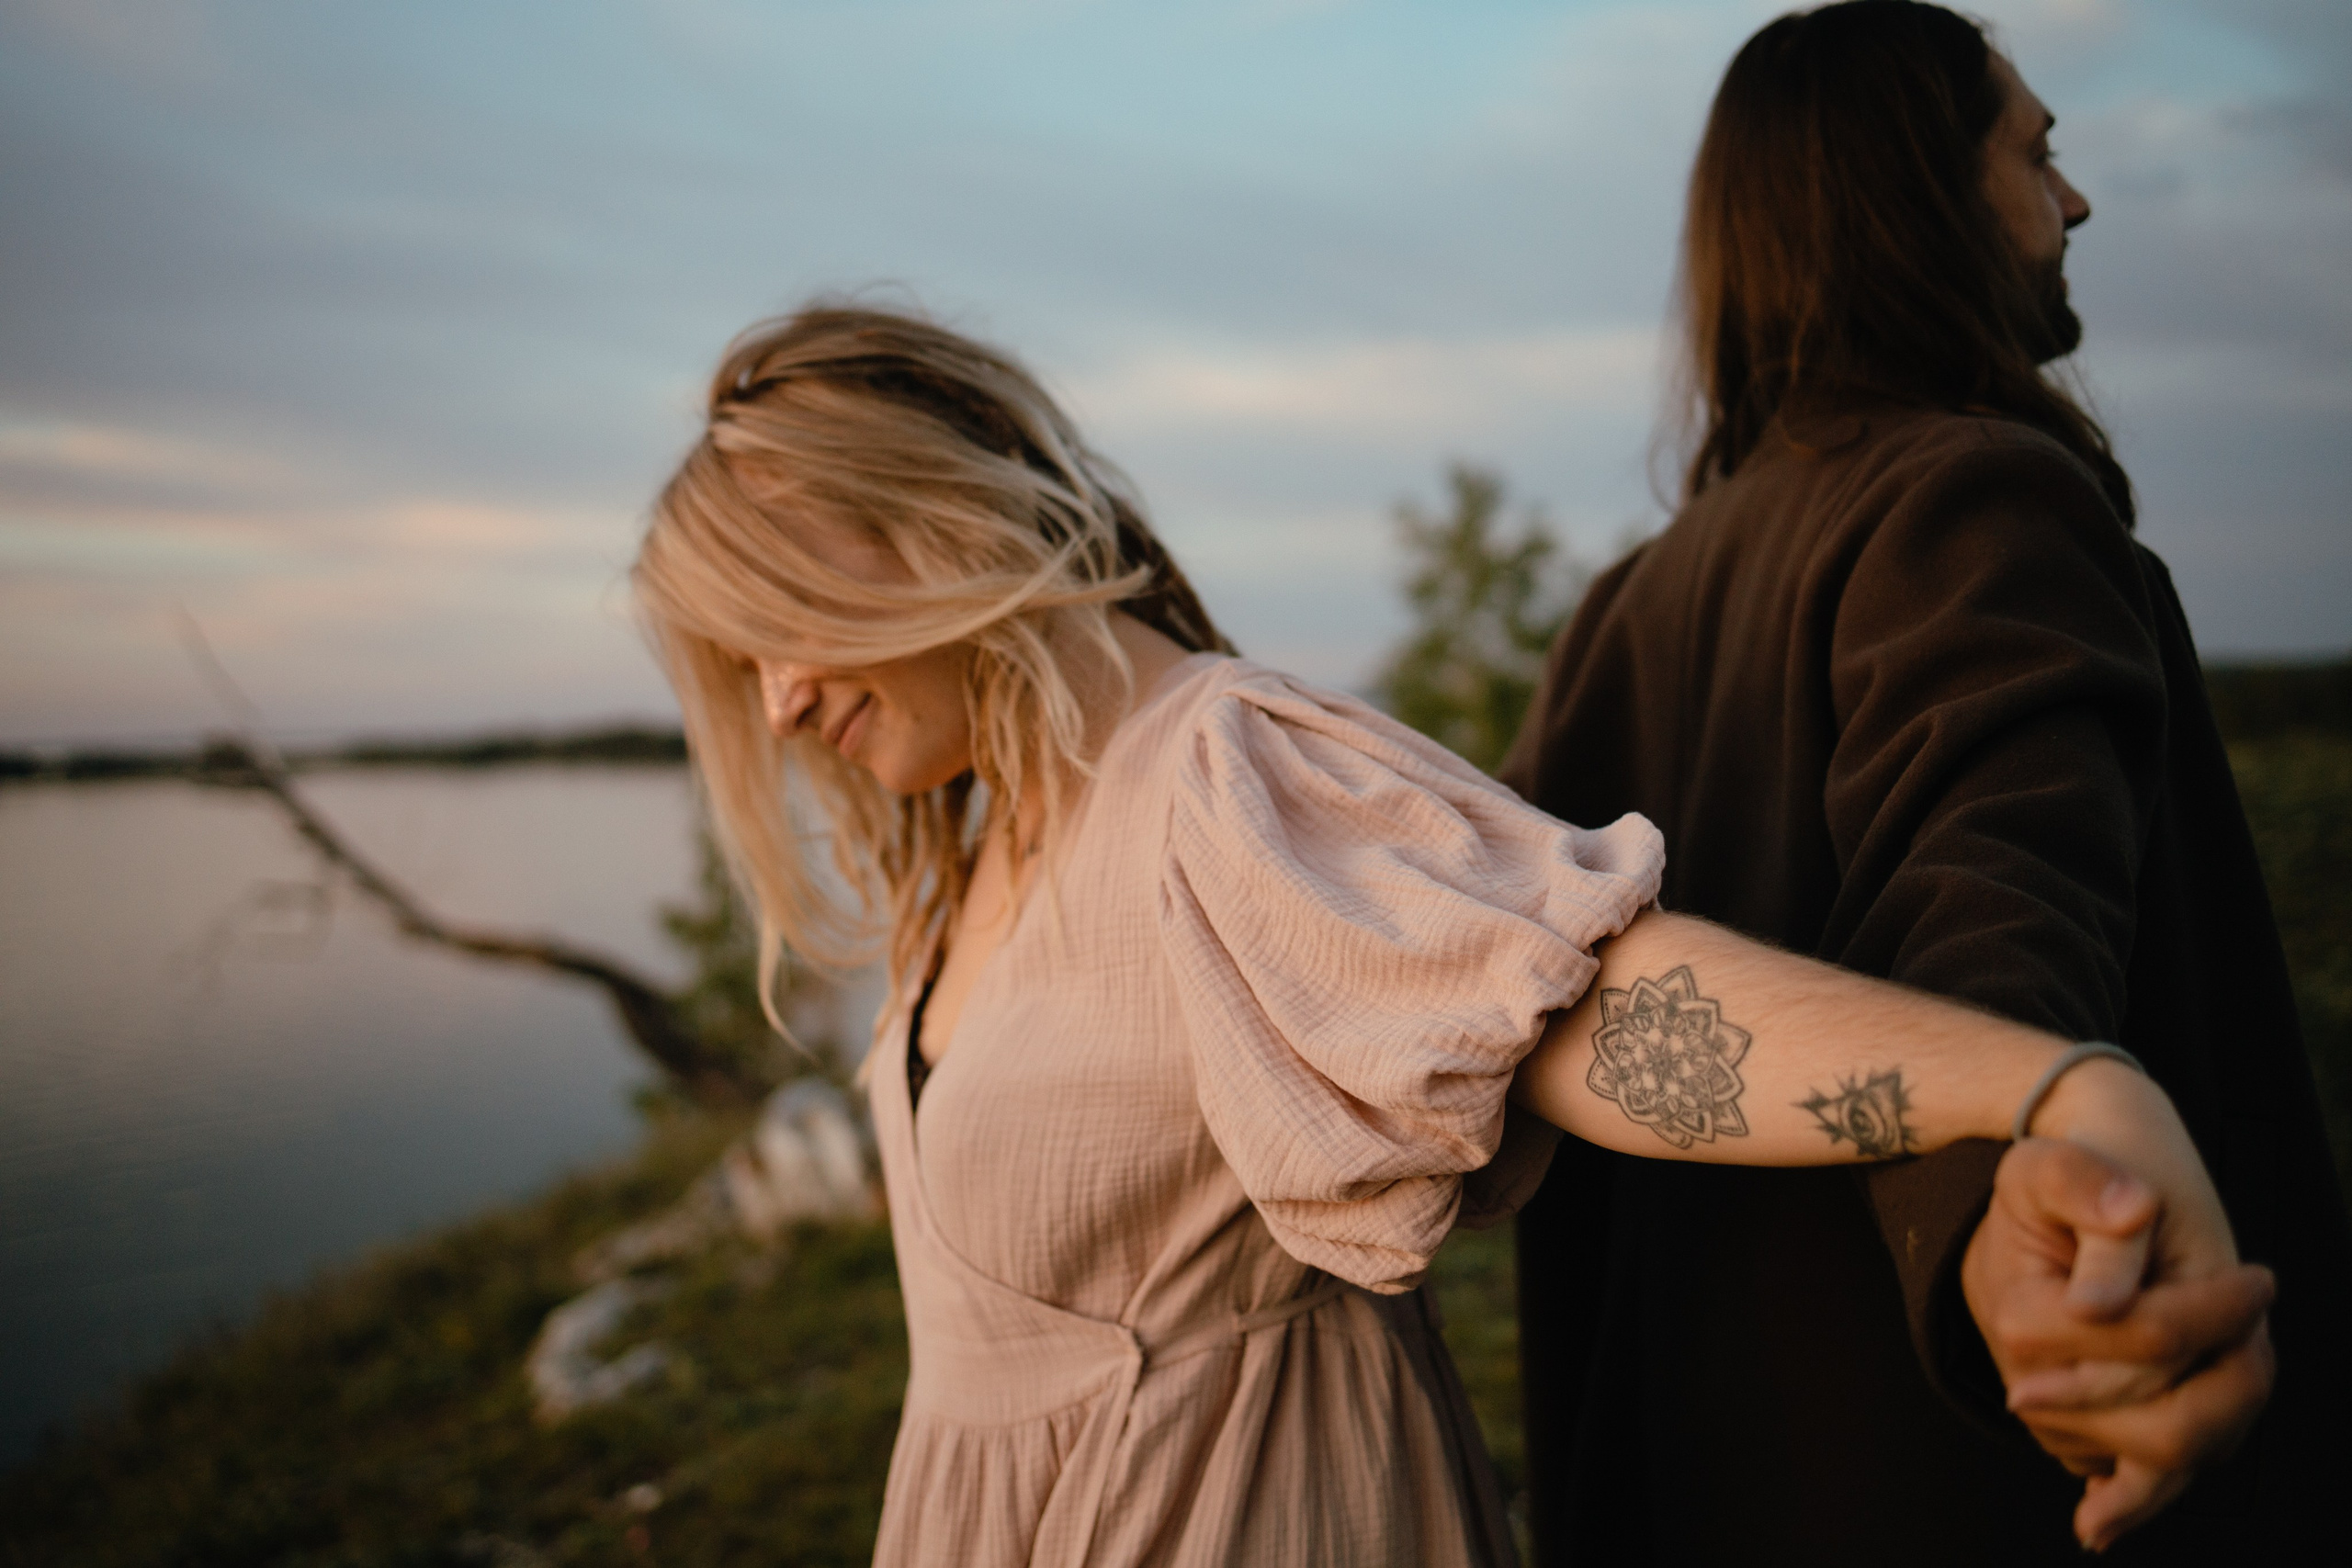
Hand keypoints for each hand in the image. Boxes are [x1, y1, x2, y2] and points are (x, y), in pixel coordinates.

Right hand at [1962, 1135, 2274, 1552]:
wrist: (2030, 1213)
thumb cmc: (2064, 1182)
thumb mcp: (2059, 1159)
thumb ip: (2087, 1187)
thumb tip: (2123, 1235)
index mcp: (2026, 1317)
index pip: (2152, 1341)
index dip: (2223, 1311)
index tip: (2258, 1278)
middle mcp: (2032, 1385)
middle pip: (2167, 1426)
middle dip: (2235, 1379)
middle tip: (2254, 1318)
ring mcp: (2055, 1421)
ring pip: (2169, 1460)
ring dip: (2226, 1414)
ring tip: (2240, 1352)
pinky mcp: (2076, 1438)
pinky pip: (2140, 1479)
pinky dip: (2167, 1485)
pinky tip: (2175, 1480)